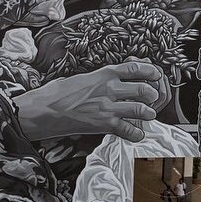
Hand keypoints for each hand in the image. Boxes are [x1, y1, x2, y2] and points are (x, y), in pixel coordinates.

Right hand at [14, 59, 168, 142]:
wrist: (43, 110)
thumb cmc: (57, 93)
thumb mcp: (79, 79)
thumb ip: (96, 79)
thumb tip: (105, 81)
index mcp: (103, 74)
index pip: (134, 67)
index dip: (150, 71)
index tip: (157, 75)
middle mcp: (109, 88)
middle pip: (143, 89)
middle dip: (152, 95)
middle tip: (152, 100)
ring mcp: (107, 107)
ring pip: (140, 109)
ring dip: (148, 113)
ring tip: (148, 115)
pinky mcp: (103, 124)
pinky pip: (129, 130)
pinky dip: (136, 134)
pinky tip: (136, 134)